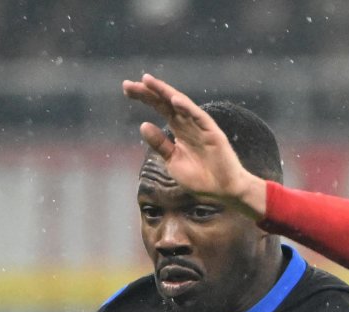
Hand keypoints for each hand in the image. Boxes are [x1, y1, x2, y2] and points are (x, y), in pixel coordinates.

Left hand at [122, 74, 267, 217]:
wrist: (222, 192)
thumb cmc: (200, 179)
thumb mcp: (173, 161)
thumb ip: (160, 144)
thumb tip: (143, 125)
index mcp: (179, 129)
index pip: (160, 107)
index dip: (144, 97)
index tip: (126, 89)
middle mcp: (189, 123)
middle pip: (166, 102)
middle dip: (148, 92)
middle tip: (127, 84)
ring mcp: (200, 126)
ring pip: (180, 104)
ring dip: (164, 92)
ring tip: (147, 82)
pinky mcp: (212, 133)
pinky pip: (199, 117)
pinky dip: (187, 108)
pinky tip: (174, 100)